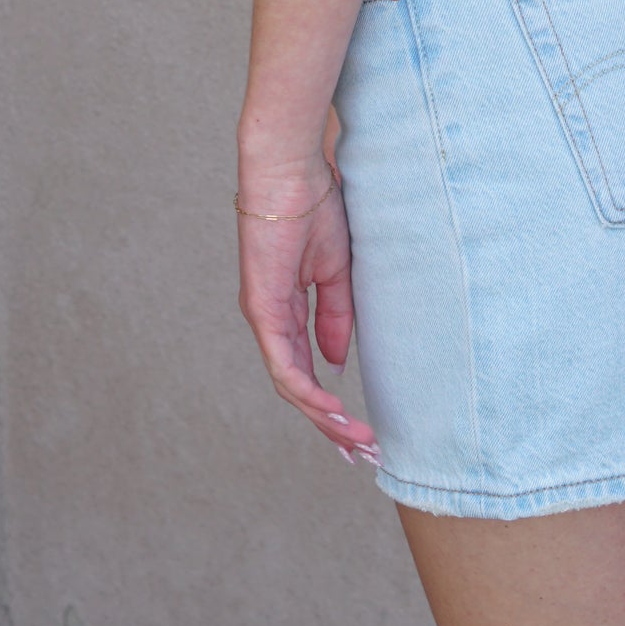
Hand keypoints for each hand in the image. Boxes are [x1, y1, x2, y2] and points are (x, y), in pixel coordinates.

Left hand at [235, 162, 382, 468]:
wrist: (292, 170)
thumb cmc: (314, 207)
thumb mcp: (336, 272)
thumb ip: (336, 317)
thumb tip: (335, 363)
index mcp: (286, 310)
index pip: (306, 370)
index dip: (330, 405)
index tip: (360, 432)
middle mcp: (270, 320)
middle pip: (297, 387)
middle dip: (330, 426)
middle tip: (362, 455)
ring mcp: (263, 316)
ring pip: (290, 385)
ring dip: (323, 418)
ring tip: (356, 441)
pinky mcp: (262, 308)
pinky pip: (284, 363)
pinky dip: (308, 390)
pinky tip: (332, 410)